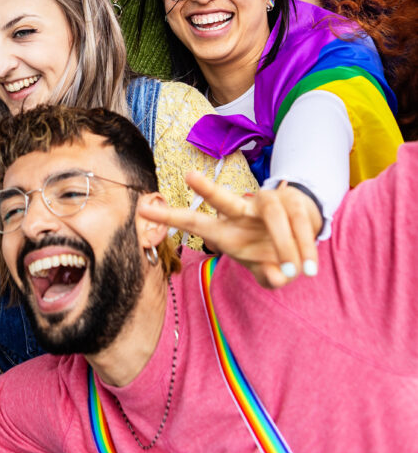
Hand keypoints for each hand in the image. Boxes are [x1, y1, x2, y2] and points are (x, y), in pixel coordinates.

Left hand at [140, 169, 321, 288]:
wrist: (300, 231)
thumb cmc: (270, 252)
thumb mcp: (266, 270)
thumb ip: (268, 276)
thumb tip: (277, 277)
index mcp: (226, 230)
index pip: (195, 222)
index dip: (170, 217)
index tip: (143, 208)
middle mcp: (242, 212)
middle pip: (224, 200)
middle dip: (207, 189)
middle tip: (189, 175)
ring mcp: (266, 203)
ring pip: (275, 218)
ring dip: (286, 247)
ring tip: (296, 272)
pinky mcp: (292, 201)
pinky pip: (299, 225)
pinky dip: (306, 249)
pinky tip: (310, 267)